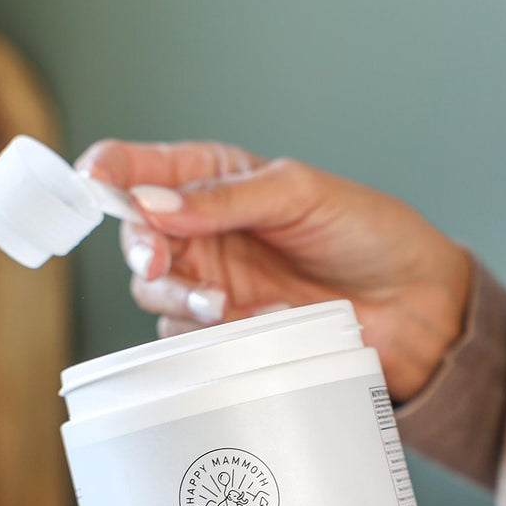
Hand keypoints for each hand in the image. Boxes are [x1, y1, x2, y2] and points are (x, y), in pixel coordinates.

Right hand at [74, 140, 471, 402]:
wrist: (411, 306)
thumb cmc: (367, 233)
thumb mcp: (299, 194)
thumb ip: (224, 198)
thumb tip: (152, 203)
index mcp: (214, 179)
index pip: (140, 169)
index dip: (107, 173)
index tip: (93, 182)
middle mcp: (202, 231)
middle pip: (135, 238)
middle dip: (140, 249)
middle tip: (158, 262)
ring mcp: (211, 283)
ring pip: (155, 293)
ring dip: (180, 298)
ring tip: (224, 306)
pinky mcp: (226, 331)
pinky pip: (188, 336)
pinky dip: (211, 333)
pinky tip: (256, 323)